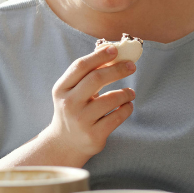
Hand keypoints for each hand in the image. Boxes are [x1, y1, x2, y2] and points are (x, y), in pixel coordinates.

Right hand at [44, 45, 135, 161]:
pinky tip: (127, 106)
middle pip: (96, 79)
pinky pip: (117, 116)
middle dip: (117, 69)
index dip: (99, 56)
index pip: (81, 66)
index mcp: (61, 89)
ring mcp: (81, 121)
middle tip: (132, 66)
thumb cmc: (74, 109)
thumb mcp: (73, 91)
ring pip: (111, 99)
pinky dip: (127, 108)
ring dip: (126, 93)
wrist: (64, 143)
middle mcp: (69, 104)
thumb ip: (88, 73)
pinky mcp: (94, 135)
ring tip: (130, 93)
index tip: (115, 49)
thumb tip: (110, 49)